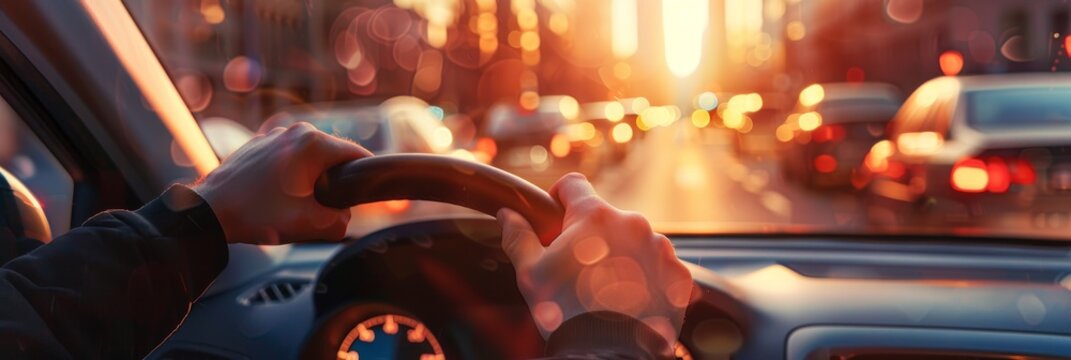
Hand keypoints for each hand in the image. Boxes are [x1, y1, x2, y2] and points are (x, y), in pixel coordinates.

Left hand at [193, 123, 371, 244]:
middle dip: (333, 183)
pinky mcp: (260, 144)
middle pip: (334, 157)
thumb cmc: (257, 215)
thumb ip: (342, 221)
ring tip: (291, 204)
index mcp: (314, 143)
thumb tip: (344, 214)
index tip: (362, 199)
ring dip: (310, 180)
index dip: (364, 180)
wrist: (209, 211)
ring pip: (311, 159)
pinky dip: (290, 176)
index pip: (358, 157)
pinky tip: (275, 197)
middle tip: (317, 209)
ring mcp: (276, 135)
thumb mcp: (312, 226)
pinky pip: (289, 159)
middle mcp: (297, 131)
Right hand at [497, 173, 693, 346]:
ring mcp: (660, 250)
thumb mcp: (531, 274)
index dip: (559, 199)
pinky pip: (658, 268)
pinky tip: (629, 302)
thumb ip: (519, 237)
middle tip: (576, 271)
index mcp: (595, 216)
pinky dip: (645, 279)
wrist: (609, 355)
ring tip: (605, 291)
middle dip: (591, 238)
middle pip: (605, 219)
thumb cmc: (566, 313)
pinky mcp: (678, 276)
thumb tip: (508, 215)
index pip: (574, 184)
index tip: (555, 220)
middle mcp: (633, 224)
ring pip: (634, 242)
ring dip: (620, 256)